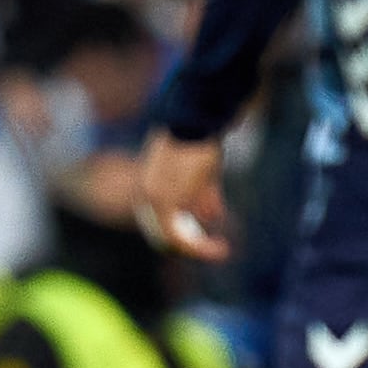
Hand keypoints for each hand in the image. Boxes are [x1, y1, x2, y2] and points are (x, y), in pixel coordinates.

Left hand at [136, 129, 229, 259]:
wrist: (195, 116)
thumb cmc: (200, 140)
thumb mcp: (203, 173)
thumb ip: (204, 196)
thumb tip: (212, 217)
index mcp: (151, 188)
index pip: (161, 222)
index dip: (185, 234)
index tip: (205, 238)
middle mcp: (147, 196)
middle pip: (164, 236)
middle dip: (192, 246)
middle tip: (216, 249)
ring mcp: (154, 199)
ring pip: (173, 240)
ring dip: (198, 249)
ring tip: (220, 251)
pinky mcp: (164, 202)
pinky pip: (180, 238)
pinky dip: (200, 247)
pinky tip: (218, 248)